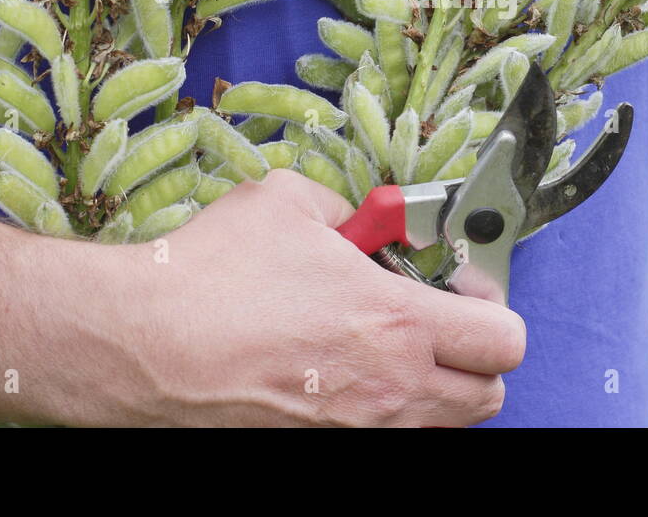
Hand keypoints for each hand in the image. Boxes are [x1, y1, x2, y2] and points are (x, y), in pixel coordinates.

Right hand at [81, 169, 525, 426]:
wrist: (143, 345)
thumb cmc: (212, 274)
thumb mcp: (289, 201)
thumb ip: (347, 209)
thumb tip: (362, 222)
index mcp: (397, 322)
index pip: (504, 338)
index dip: (493, 306)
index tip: (460, 285)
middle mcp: (390, 388)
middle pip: (489, 397)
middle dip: (478, 357)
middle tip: (440, 321)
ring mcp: (356, 428)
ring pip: (441, 425)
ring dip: (437, 387)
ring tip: (393, 347)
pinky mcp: (320, 445)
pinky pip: (384, 436)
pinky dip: (386, 410)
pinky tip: (347, 373)